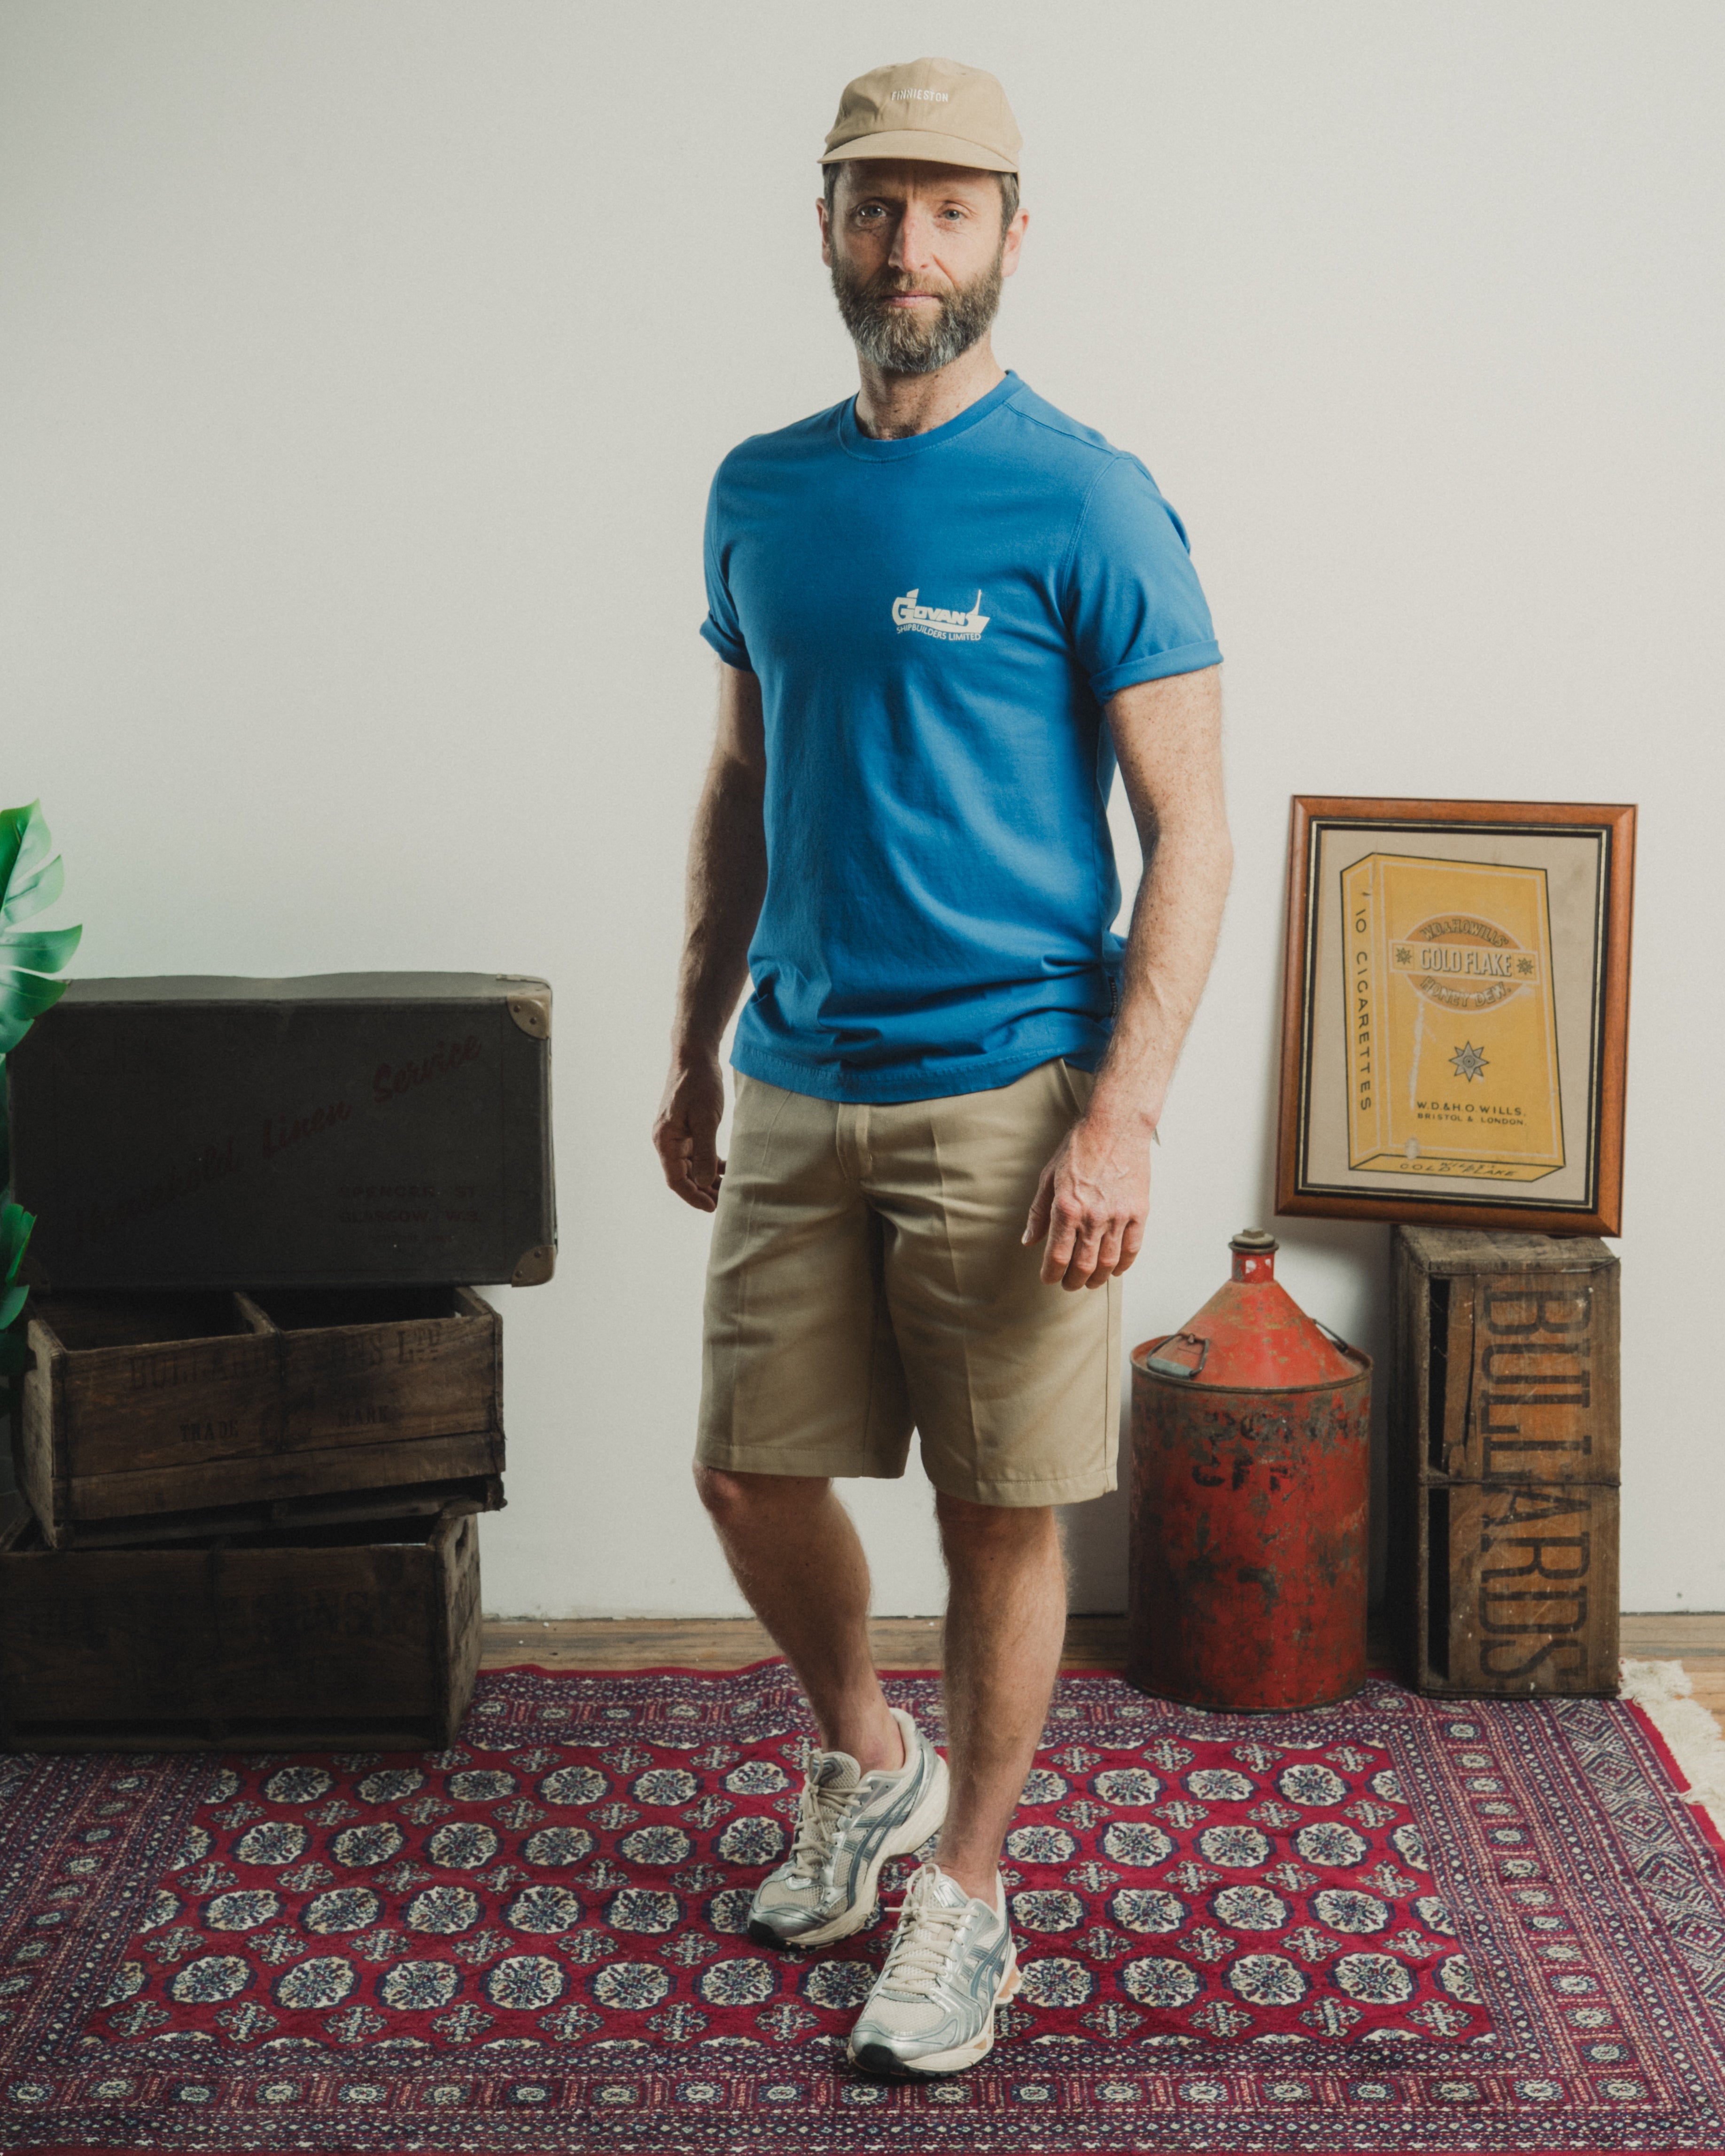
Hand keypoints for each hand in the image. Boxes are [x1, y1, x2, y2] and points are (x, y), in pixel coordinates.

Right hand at [653, 1055, 726, 1211]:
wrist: (695, 1056)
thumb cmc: (699, 1084)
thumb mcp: (706, 1119)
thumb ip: (705, 1152)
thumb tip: (705, 1183)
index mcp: (665, 1140)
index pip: (676, 1179)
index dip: (693, 1196)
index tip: (713, 1207)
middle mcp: (667, 1140)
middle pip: (683, 1176)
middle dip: (703, 1191)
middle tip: (727, 1202)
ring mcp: (676, 1135)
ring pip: (691, 1167)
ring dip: (708, 1179)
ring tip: (729, 1190)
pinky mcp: (686, 1129)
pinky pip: (697, 1154)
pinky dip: (710, 1164)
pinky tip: (727, 1170)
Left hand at [1023, 1112, 1151, 1289]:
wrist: (1115, 1127)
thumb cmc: (1079, 1148)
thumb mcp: (1048, 1178)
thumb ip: (1039, 1213)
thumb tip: (1029, 1240)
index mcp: (1067, 1208)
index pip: (1057, 1256)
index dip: (1052, 1274)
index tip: (1049, 1278)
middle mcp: (1093, 1216)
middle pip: (1084, 1265)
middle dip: (1074, 1281)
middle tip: (1069, 1284)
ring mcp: (1119, 1215)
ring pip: (1108, 1262)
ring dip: (1098, 1278)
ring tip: (1090, 1281)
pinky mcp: (1139, 1211)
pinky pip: (1132, 1248)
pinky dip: (1123, 1264)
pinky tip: (1115, 1269)